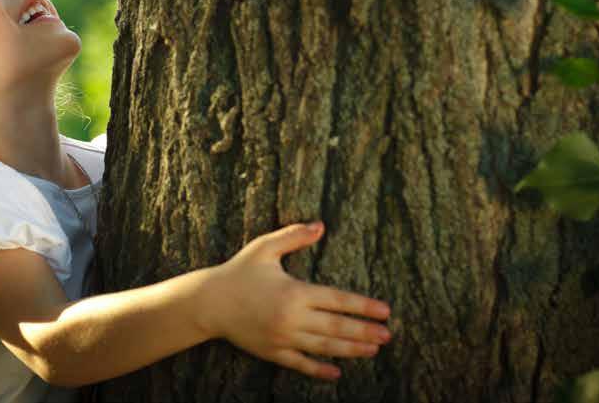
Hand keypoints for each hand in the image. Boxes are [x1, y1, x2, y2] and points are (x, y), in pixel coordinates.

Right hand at [203, 221, 392, 380]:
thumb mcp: (265, 247)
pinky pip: (301, 364)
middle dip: (365, 331)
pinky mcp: (273, 353)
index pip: (337, 300)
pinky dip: (320, 370)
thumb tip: (321, 226)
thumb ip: (294, 236)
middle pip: (337, 328)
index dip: (363, 306)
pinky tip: (337, 373)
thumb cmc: (239, 271)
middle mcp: (292, 319)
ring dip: (351, 350)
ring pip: (325, 348)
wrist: (210, 302)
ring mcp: (283, 339)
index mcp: (295, 292)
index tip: (385, 310)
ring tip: (373, 350)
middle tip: (388, 335)